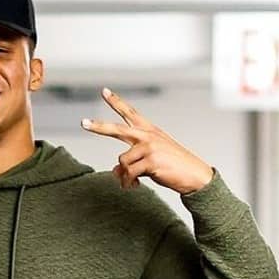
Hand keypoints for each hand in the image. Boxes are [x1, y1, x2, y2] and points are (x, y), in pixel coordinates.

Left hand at [81, 88, 214, 192]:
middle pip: (117, 129)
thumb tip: (114, 172)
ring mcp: (149, 148)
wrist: (195, 176)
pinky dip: (129, 183)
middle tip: (83, 122)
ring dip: (124, 176)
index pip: (130, 112)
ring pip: (122, 162)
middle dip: (98, 126)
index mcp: (150, 131)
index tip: (104, 91)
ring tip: (131, 183)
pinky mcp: (151, 161)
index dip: (116, 102)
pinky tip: (135, 187)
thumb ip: (132, 161)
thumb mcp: (152, 159)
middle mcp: (148, 136)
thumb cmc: (174, 167)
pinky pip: (129, 174)